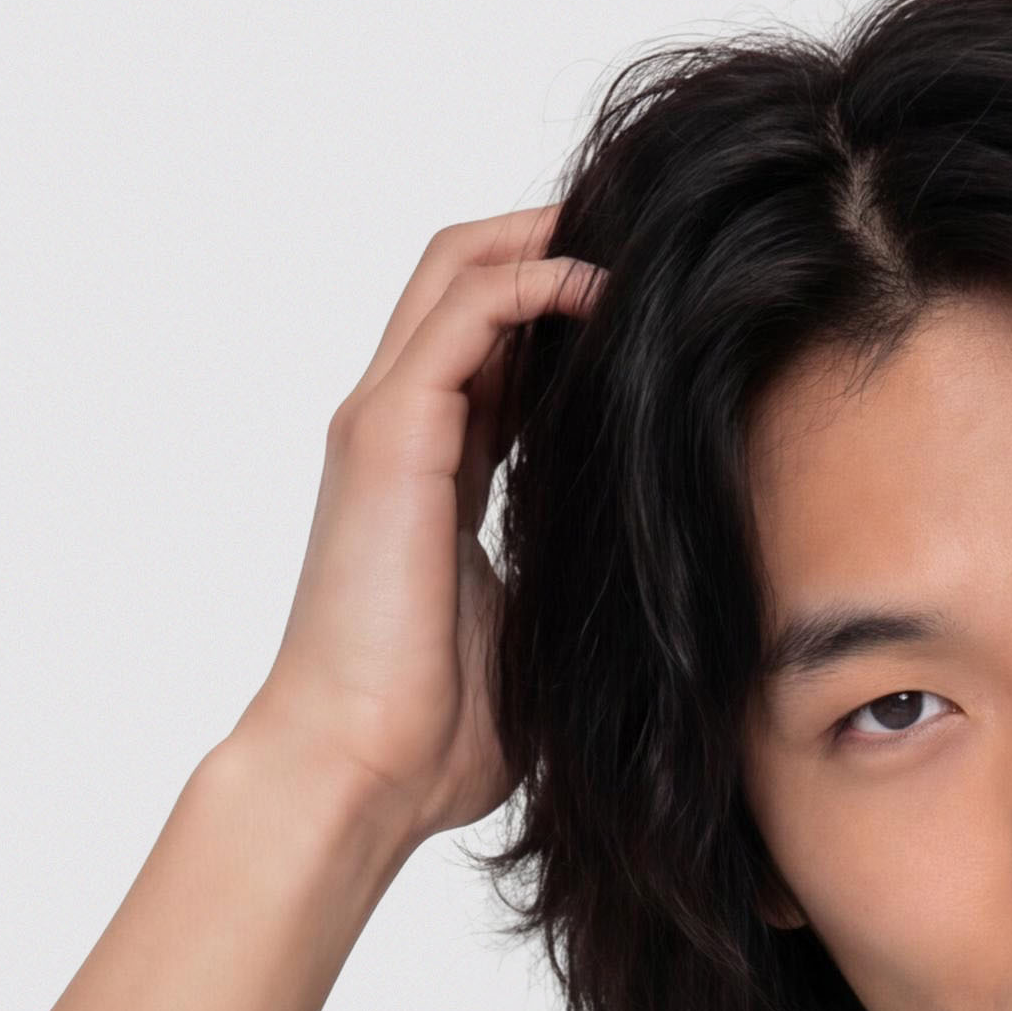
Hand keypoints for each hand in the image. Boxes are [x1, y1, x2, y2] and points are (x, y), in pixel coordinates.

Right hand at [237, 208, 604, 852]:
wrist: (359, 773)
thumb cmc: (435, 741)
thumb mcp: (530, 637)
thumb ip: (566, 581)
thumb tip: (652, 595)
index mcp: (429, 472)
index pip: (490, 348)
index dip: (560, 310)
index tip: (646, 308)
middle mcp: (396, 430)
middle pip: (462, 279)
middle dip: (550, 239)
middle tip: (643, 236)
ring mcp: (384, 424)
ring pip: (457, 271)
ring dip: (545, 239)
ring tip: (631, 238)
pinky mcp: (389, 435)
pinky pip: (467, 313)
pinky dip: (534, 281)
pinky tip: (603, 292)